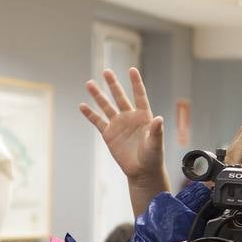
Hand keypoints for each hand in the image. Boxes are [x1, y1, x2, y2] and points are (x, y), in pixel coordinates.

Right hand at [81, 67, 167, 189]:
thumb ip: (156, 131)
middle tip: (106, 71)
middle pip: (120, 97)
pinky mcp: (109, 135)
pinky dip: (90, 114)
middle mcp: (130, 117)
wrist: (142, 171)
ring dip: (98, 95)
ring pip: (106, 106)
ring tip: (89, 83)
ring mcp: (118, 125)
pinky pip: (98, 122)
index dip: (136, 83)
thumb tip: (159, 118)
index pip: (139, 96)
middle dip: (113, 84)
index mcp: (143, 116)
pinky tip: (82, 106)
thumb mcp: (156, 144)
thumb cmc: (153, 157)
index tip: (131, 70)